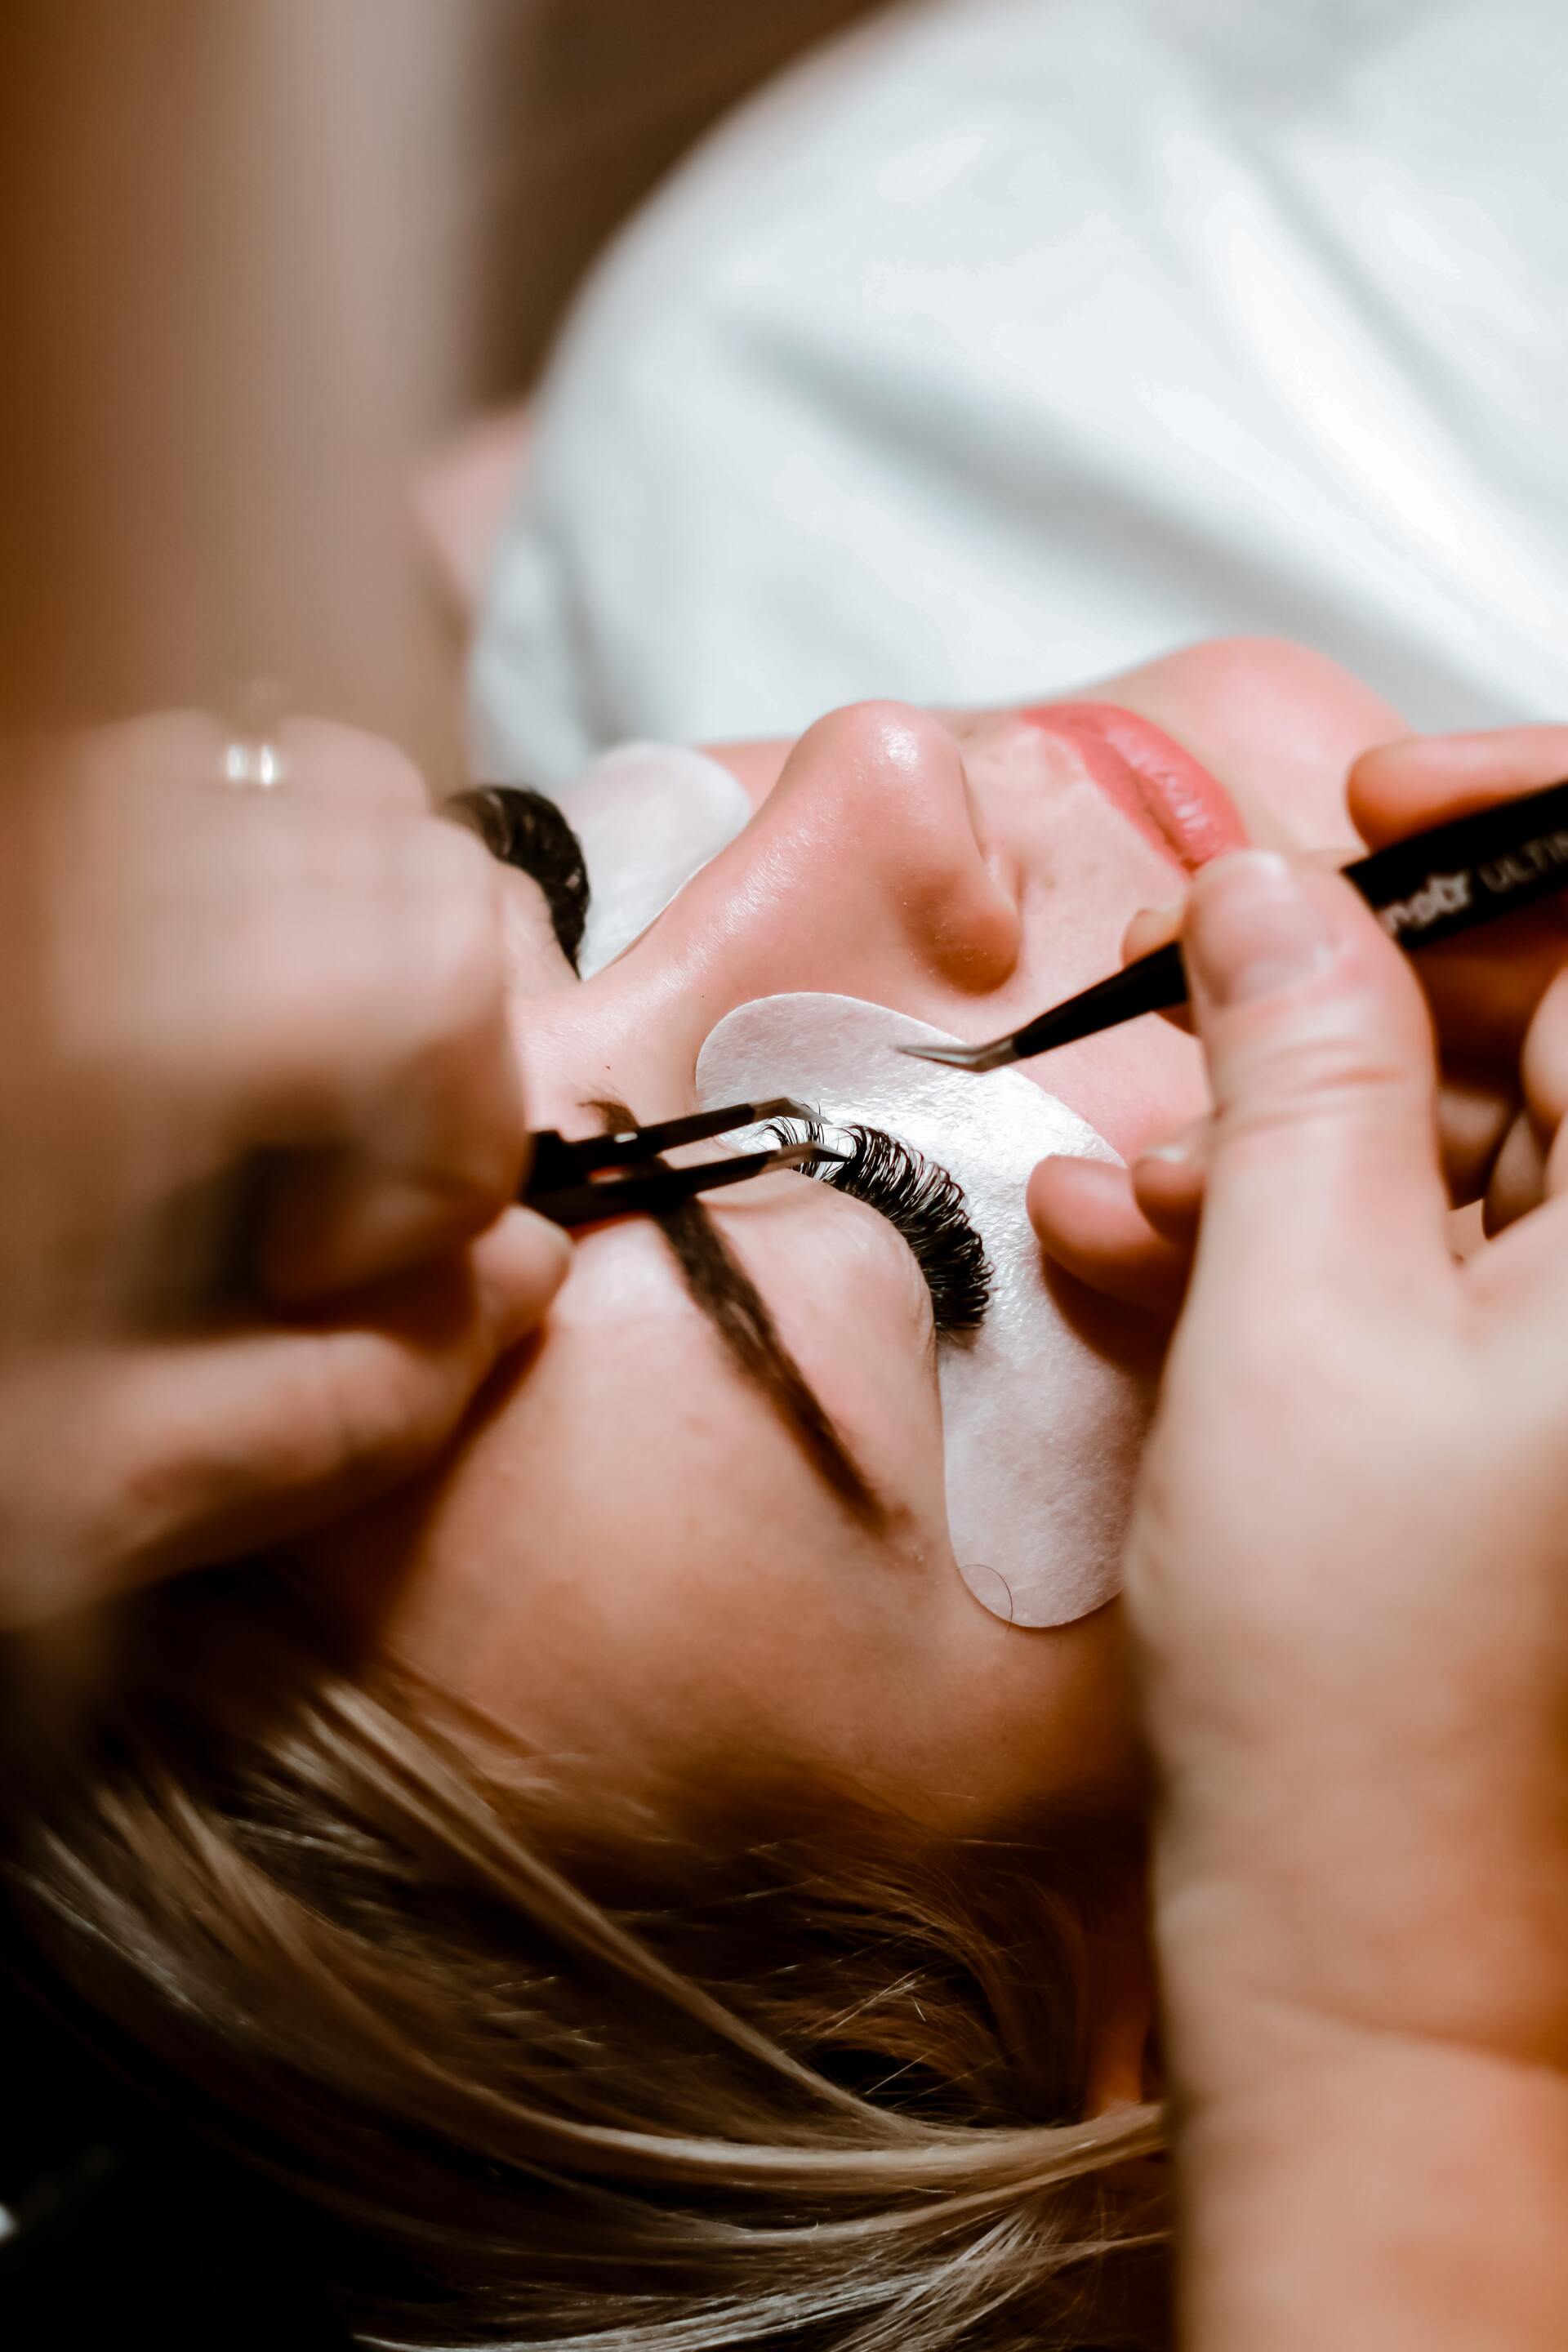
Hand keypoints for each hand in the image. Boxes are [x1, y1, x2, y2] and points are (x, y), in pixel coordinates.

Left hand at [0, 714, 568, 1626]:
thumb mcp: (61, 1501)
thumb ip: (331, 1410)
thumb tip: (519, 1278)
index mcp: (89, 1031)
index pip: (423, 966)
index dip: (454, 1145)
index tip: (338, 1275)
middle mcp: (63, 869)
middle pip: (393, 843)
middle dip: (433, 1036)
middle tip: (321, 1193)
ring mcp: (28, 819)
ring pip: (301, 777)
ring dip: (356, 942)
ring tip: (255, 1098)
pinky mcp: (17, 826)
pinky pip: (191, 780)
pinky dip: (256, 889)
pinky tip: (173, 1036)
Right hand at [1124, 848, 1567, 2104]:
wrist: (1378, 1957)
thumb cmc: (1365, 1695)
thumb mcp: (1294, 1318)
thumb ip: (1299, 1068)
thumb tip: (1272, 896)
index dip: (1523, 825)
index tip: (1372, 815)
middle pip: (1561, 1029)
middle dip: (1363, 1003)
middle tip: (1201, 1015)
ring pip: (1487, 1146)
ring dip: (1301, 1134)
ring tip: (1136, 1195)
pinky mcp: (1549, 1418)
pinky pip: (1451, 1258)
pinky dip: (1315, 1235)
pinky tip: (1162, 1256)